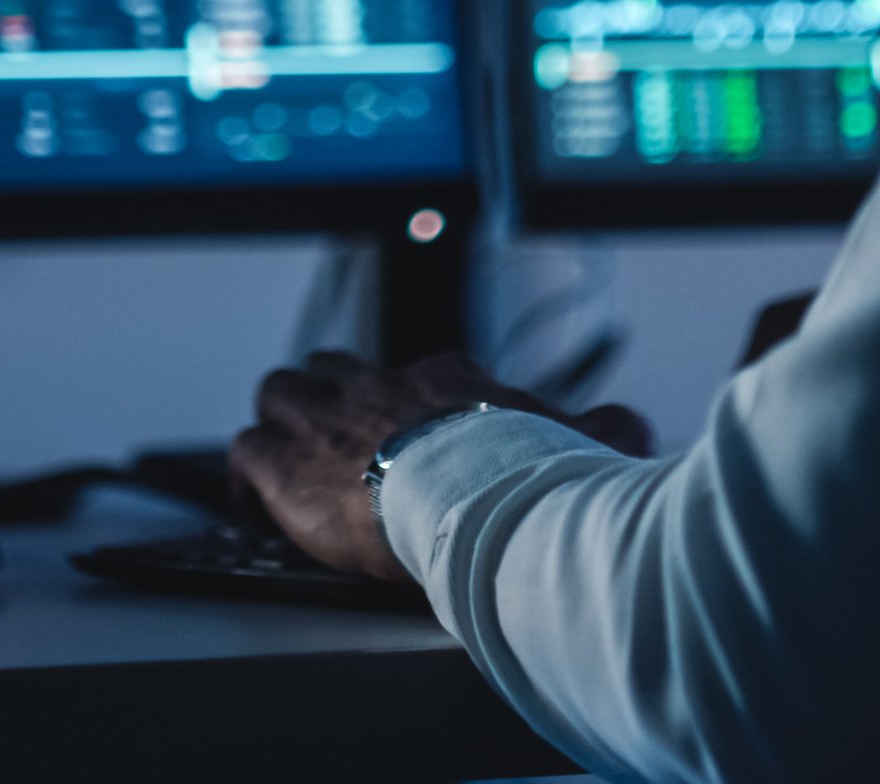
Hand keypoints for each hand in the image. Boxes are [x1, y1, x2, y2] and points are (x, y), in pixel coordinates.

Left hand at [230, 349, 653, 579]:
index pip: (413, 372)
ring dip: (280, 427)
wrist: (474, 500)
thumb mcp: (577, 443)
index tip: (406, 435)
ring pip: (279, 393)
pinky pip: (245, 452)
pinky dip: (248, 480)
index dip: (402, 403)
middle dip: (325, 397)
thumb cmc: (523, 476)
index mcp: (444, 381)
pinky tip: (260, 512)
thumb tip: (634, 427)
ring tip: (290, 471)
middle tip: (332, 442)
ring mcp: (327, 422)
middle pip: (330, 367)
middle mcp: (378, 388)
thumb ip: (603, 430)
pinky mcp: (288, 467)